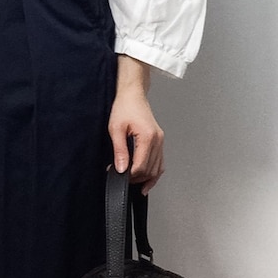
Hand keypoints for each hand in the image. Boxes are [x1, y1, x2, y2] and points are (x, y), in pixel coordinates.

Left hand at [108, 56, 163, 193]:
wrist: (133, 95)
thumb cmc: (125, 107)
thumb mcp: (116, 129)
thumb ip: (119, 151)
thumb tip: (121, 169)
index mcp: (148, 137)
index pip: (141, 166)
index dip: (129, 175)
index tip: (118, 174)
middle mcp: (158, 140)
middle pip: (150, 170)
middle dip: (136, 178)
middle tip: (121, 178)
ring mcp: (160, 141)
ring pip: (157, 169)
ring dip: (145, 178)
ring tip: (132, 182)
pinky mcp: (159, 142)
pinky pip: (160, 162)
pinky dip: (154, 173)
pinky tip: (147, 180)